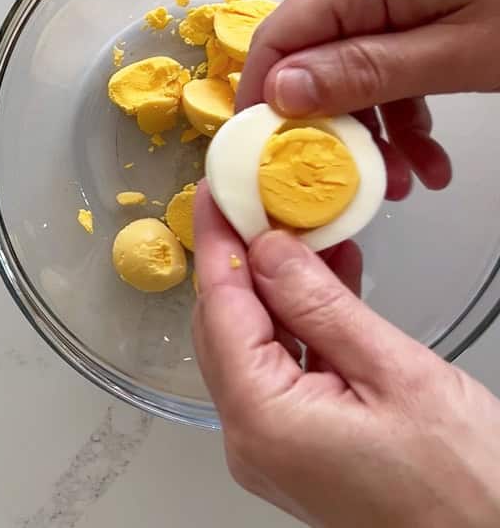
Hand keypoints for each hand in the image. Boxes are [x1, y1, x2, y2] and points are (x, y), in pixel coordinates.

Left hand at [191, 183, 499, 526]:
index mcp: (262, 419)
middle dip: (243, 261)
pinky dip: (300, 327)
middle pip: (226, 327)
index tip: (214, 193)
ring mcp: (270, 449)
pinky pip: (282, 372)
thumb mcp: (397, 374)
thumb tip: (269, 250)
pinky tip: (326, 283)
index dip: (217, 243)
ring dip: (277, 290)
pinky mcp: (296, 450)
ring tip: (304, 231)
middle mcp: (250, 439)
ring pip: (254, 346)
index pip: (220, 308)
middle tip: (260, 203)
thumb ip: (322, 306)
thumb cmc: (464, 485)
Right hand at [236, 0, 499, 199]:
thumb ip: (366, 73)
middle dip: (330, 128)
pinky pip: (390, 63)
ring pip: (351, 69)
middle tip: (353, 185)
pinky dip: (404, 110)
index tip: (267, 164)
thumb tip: (278, 94)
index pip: (276, 40)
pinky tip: (429, 156)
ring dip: (373, 130)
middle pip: (312, 59)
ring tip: (407, 182)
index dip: (261, 105)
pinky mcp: (425, 3)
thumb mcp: (461, 53)